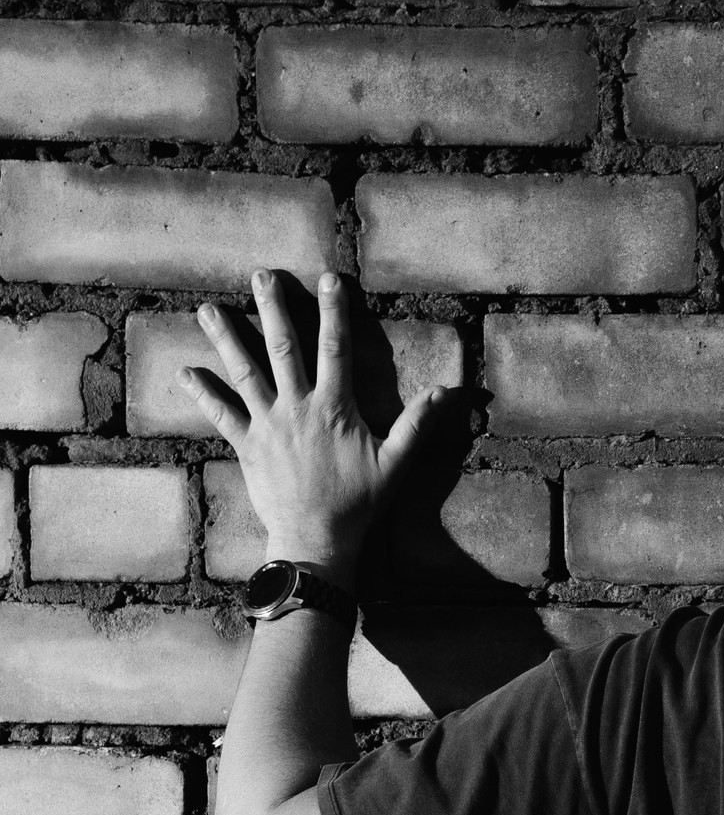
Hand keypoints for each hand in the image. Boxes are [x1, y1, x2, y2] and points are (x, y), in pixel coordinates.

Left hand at [181, 270, 441, 587]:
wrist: (316, 539)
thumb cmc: (359, 503)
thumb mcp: (396, 463)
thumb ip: (418, 425)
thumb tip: (447, 393)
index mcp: (335, 407)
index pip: (336, 348)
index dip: (334, 312)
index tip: (329, 279)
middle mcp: (297, 407)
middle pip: (283, 348)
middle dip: (272, 309)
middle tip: (261, 275)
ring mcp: (268, 425)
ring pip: (245, 373)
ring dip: (226, 339)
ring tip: (208, 309)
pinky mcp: (247, 445)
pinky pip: (221, 415)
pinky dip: (203, 393)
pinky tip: (184, 372)